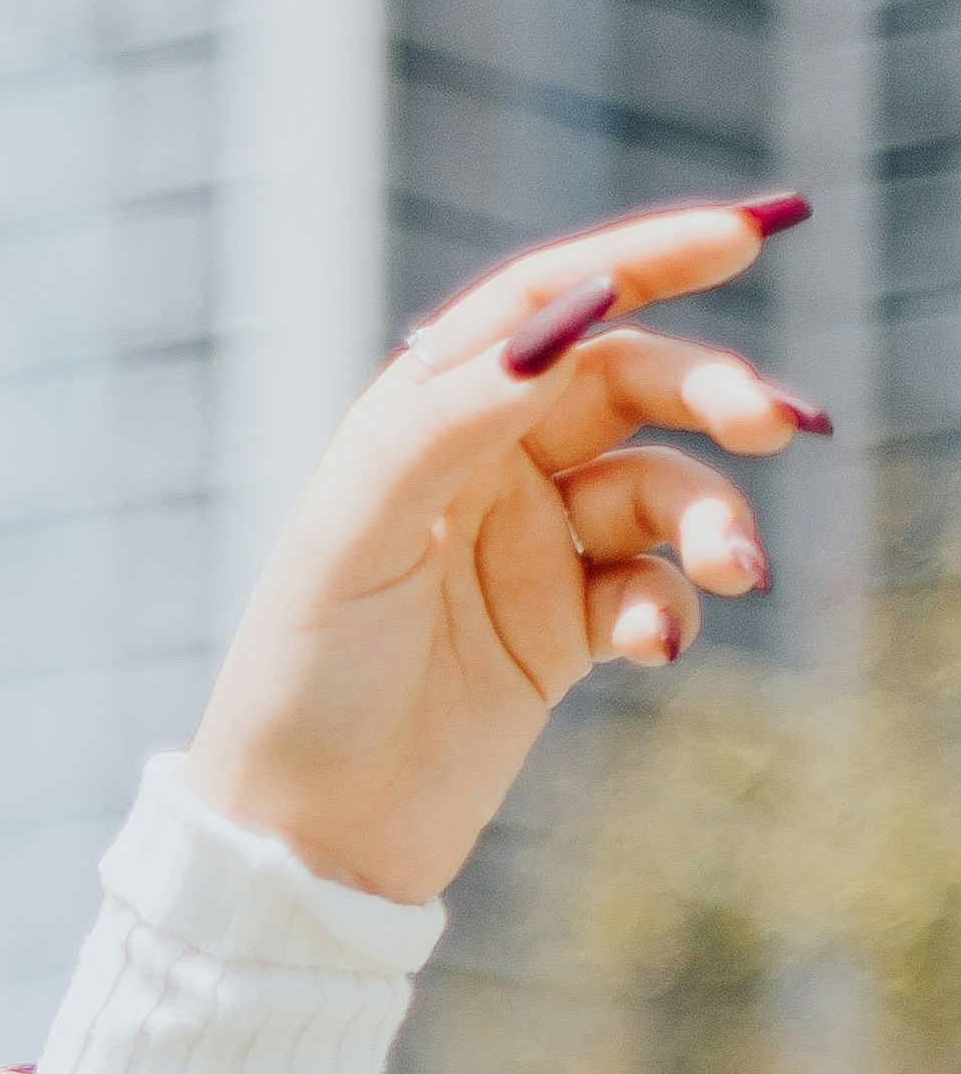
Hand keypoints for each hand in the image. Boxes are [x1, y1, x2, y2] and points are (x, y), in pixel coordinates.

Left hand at [188, 198, 825, 904]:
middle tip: (771, 422)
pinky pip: (654, 587)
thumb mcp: (357, 535)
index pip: (545, 304)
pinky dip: (673, 605)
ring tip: (732, 566)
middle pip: (627, 384)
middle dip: (710, 391)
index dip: (642, 258)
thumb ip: (447, 422)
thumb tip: (558, 330)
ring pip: (660, 487)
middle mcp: (482, 466)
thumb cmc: (302, 676)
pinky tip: (651, 647)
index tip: (743, 236)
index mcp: (421, 416)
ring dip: (711, 514)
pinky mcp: (563, 631)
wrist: (303, 837)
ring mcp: (530, 547)